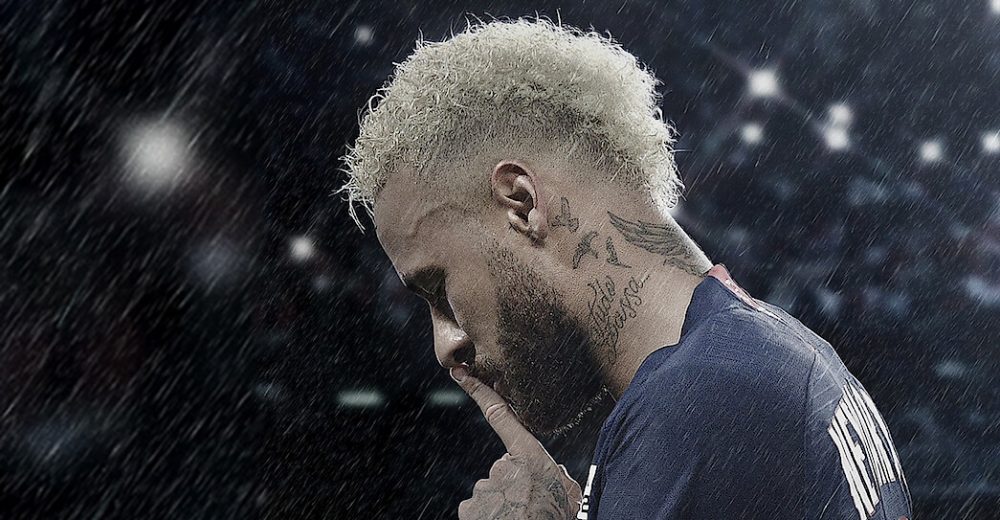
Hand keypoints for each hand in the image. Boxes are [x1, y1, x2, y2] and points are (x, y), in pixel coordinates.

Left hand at [451, 367, 582, 519]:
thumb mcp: (569, 491)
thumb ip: (556, 473)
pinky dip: (488, 516)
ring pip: (491, 491)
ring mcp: (484, 486)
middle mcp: (502, 465)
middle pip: (503, 469)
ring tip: (521, 515)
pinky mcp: (469, 508)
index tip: (461, 373)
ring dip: (504, 503)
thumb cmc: (556, 517)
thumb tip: (553, 471)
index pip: (500, 414)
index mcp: (528, 455)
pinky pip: (478, 509)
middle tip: (530, 503)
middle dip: (514, 485)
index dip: (478, 391)